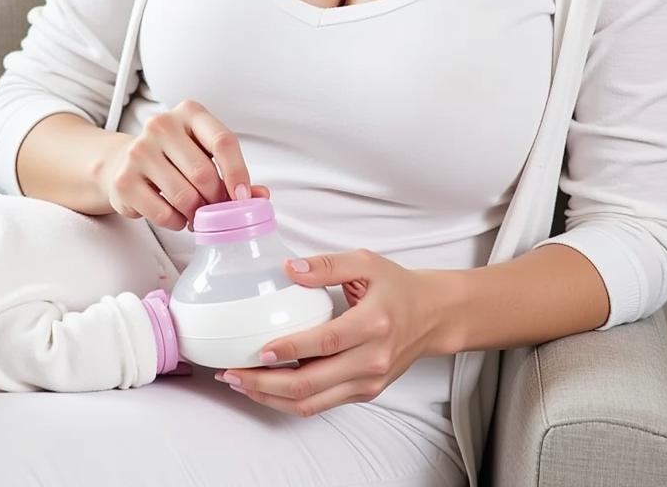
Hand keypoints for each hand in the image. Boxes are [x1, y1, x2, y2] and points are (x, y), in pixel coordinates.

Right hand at [97, 98, 269, 231]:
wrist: (122, 160)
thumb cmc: (175, 157)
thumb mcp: (205, 153)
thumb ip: (233, 171)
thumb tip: (261, 197)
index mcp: (189, 113)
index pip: (223, 141)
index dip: (238, 173)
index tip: (244, 197)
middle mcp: (161, 125)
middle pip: (204, 173)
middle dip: (216, 200)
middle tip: (217, 210)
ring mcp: (139, 151)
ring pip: (184, 196)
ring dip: (196, 214)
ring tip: (196, 213)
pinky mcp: (124, 180)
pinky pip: (163, 214)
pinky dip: (176, 222)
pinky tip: (175, 214)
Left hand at [214, 249, 446, 416]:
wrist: (433, 316)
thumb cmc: (397, 287)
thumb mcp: (365, 263)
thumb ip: (326, 264)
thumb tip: (289, 268)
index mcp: (373, 325)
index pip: (325, 342)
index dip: (290, 349)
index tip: (258, 351)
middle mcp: (371, 360)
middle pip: (312, 383)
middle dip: (266, 383)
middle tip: (233, 373)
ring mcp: (367, 382)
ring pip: (312, 403)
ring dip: (272, 398)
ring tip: (240, 384)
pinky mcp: (364, 392)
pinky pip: (321, 404)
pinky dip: (289, 401)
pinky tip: (266, 388)